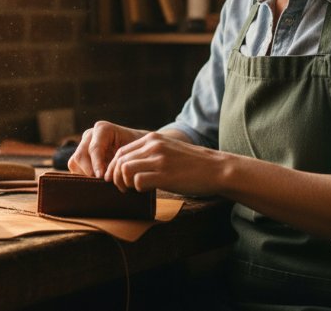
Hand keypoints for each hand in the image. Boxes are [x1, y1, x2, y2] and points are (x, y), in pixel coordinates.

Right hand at [67, 121, 146, 177]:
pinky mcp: (81, 156)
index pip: (94, 148)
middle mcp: (90, 135)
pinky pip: (75, 168)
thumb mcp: (135, 153)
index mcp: (103, 129)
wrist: (139, 151)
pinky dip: (84, 177)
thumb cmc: (140, 151)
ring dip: (86, 174)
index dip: (97, 164)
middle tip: (101, 183)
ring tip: (101, 183)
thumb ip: (122, 160)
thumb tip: (108, 176)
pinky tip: (98, 181)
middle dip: (89, 171)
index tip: (101, 177)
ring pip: (75, 162)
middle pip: (80, 155)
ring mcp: (83, 145)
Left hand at [105, 132, 226, 195]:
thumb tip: (130, 167)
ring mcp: (159, 159)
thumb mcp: (169, 150)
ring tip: (132, 190)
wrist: (216, 168)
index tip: (116, 179)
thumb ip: (151, 153)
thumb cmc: (193, 164)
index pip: (122, 151)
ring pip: (125, 170)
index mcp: (153, 139)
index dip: (114, 167)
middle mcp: (153, 146)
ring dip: (124, 183)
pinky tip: (147, 191)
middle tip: (122, 189)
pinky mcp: (164, 174)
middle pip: (119, 160)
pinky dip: (137, 189)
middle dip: (115, 177)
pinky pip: (137, 181)